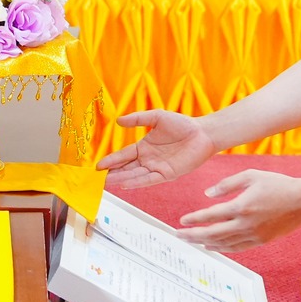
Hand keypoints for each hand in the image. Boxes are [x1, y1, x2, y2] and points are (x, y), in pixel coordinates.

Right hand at [96, 110, 217, 190]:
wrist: (203, 133)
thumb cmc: (182, 124)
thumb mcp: (156, 117)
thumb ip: (137, 119)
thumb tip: (118, 121)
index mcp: (144, 147)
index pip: (123, 155)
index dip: (111, 160)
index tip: (97, 166)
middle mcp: (148, 160)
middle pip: (126, 168)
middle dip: (112, 174)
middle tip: (97, 180)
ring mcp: (157, 168)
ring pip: (135, 175)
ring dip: (121, 179)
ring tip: (106, 183)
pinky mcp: (167, 174)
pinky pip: (149, 179)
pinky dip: (137, 182)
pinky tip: (125, 184)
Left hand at [175, 170, 300, 251]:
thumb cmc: (278, 184)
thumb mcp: (251, 176)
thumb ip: (227, 184)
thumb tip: (207, 195)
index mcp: (242, 206)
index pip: (211, 216)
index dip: (194, 219)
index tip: (181, 221)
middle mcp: (246, 224)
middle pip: (213, 234)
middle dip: (193, 235)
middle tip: (179, 235)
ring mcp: (254, 235)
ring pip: (224, 244)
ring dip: (205, 243)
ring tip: (192, 241)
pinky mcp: (261, 241)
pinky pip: (237, 248)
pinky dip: (222, 248)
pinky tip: (212, 246)